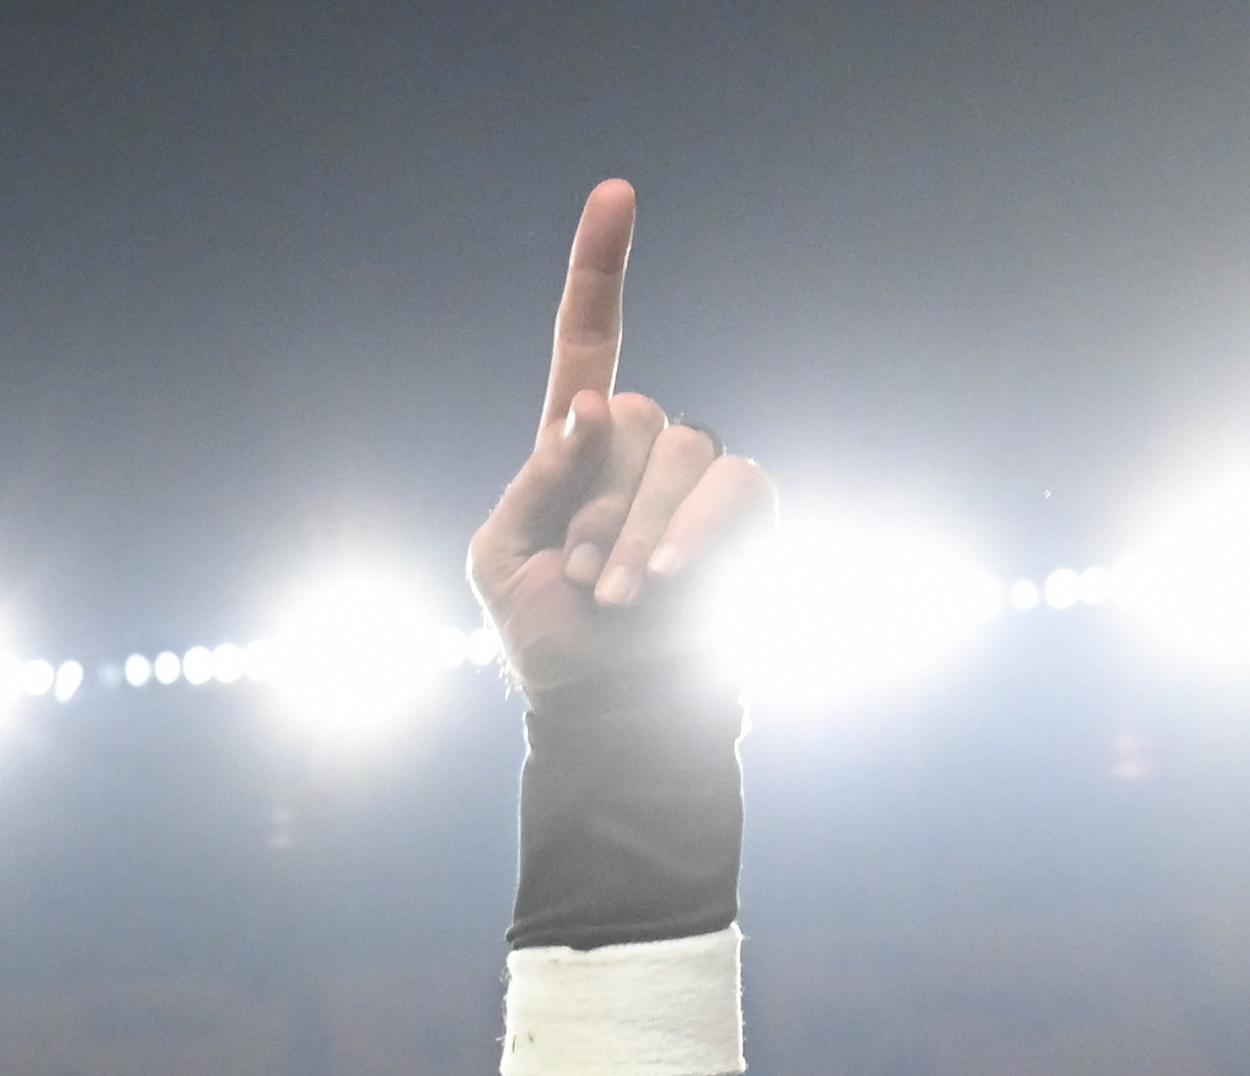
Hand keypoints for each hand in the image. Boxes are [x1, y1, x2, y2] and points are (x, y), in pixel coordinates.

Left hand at [464, 180, 774, 699]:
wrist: (613, 709)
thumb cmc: (549, 637)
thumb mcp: (501, 558)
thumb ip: (536, 477)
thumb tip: (591, 406)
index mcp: (576, 447)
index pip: (589, 344)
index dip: (600, 269)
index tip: (616, 192)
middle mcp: (641, 447)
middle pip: (633, 412)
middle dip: (598, 502)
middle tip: (584, 578)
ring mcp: (697, 475)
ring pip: (679, 448)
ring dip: (636, 531)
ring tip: (616, 596)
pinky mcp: (748, 508)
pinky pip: (731, 483)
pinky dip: (692, 530)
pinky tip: (663, 582)